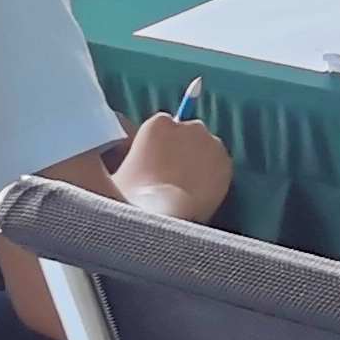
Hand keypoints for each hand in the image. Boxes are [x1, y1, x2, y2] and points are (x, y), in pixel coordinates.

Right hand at [118, 114, 232, 223]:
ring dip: (196, 162)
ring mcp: (211, 143)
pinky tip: (196, 192)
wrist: (163, 216)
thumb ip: (118, 155)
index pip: (162, 128)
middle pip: (186, 135)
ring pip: (203, 150)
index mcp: (159, 124)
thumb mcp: (113, 171)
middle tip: (168, 178)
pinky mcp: (226, 162)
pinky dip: (210, 176)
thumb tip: (120, 155)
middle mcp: (190, 127)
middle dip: (179, 151)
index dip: (157, 148)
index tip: (153, 165)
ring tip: (182, 188)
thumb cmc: (130, 196)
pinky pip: (217, 166)